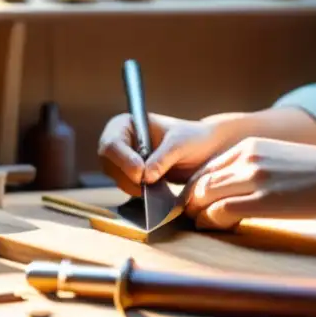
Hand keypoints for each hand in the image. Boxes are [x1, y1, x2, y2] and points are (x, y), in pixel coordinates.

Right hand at [97, 112, 223, 195]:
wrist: (205, 150)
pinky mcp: (133, 177)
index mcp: (127, 124)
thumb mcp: (179, 143)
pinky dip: (141, 191)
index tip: (140, 172)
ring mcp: (125, 161)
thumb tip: (145, 177)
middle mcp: (121, 142)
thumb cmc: (193, 138)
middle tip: (151, 182)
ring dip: (136, 186)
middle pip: (109, 164)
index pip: (111, 144)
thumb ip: (162, 158)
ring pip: (118, 179)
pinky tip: (157, 188)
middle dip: (129, 176)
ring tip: (159, 183)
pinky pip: (128, 188)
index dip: (123, 160)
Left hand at [183, 137, 315, 229]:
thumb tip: (236, 191)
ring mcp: (253, 177)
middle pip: (201, 181)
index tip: (191, 202)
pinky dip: (210, 222)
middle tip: (185, 217)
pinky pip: (221, 211)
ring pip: (205, 195)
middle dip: (189, 201)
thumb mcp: (279, 159)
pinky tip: (212, 228)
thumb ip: (255, 168)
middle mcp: (247, 157)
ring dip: (196, 213)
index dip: (194, 187)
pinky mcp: (261, 199)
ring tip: (196, 224)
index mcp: (250, 146)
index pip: (208, 167)